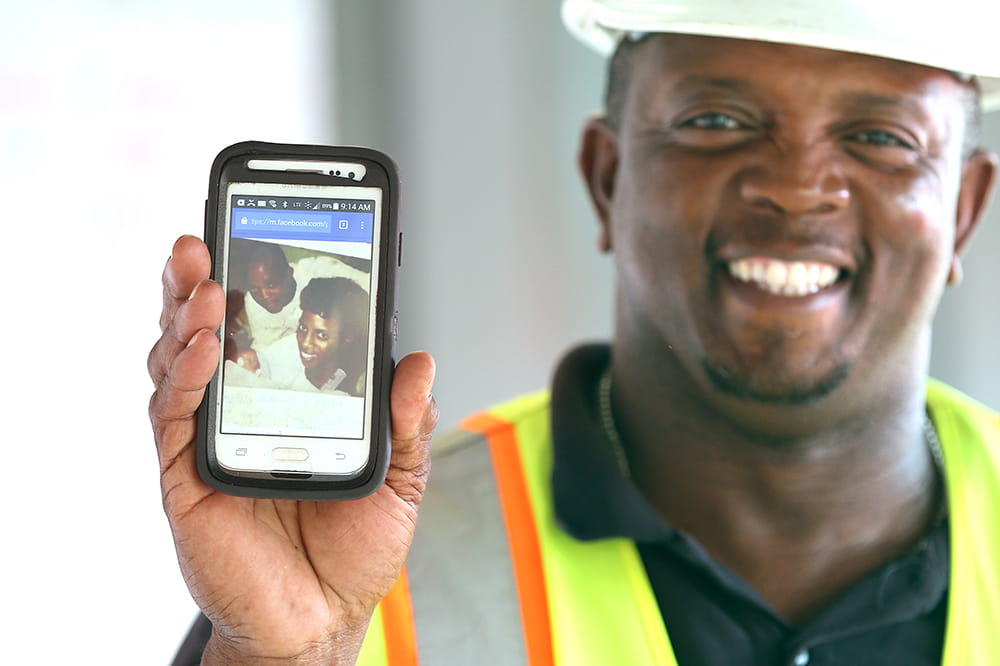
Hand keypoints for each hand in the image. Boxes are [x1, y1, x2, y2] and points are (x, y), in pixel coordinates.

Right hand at [147, 235, 437, 663]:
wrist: (321, 617)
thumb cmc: (353, 549)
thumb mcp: (400, 479)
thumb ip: (407, 422)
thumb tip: (421, 363)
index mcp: (291, 400)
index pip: (268, 329)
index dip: (257, 282)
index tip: (262, 235)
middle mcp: (243, 409)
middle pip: (210, 331)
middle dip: (200, 279)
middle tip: (205, 239)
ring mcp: (209, 438)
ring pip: (181, 360)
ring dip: (188, 315)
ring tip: (207, 280)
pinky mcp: (185, 474)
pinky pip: (175, 413)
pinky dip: (185, 374)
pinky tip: (204, 344)